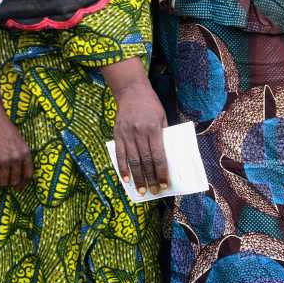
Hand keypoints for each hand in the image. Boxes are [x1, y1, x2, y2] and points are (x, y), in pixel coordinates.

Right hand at [0, 87, 32, 188]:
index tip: (17, 187)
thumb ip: (18, 152)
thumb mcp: (17, 140)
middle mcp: (18, 159)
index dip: (22, 183)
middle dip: (5, 183)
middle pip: (14, 181)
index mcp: (26, 153)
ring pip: (2, 182)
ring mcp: (6, 161)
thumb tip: (13, 165)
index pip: (28, 175)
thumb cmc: (1, 126)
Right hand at [102, 58, 168, 195]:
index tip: (164, 184)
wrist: (131, 90)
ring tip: (141, 190)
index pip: (158, 156)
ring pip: (132, 160)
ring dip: (137, 177)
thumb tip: (166, 156)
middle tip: (154, 192)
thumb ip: (163, 135)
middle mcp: (139, 133)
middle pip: (145, 161)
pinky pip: (119, 154)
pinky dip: (122, 168)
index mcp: (153, 129)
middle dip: (150, 178)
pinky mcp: (117, 134)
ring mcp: (126, 134)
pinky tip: (126, 179)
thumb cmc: (150, 104)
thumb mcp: (162, 117)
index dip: (161, 171)